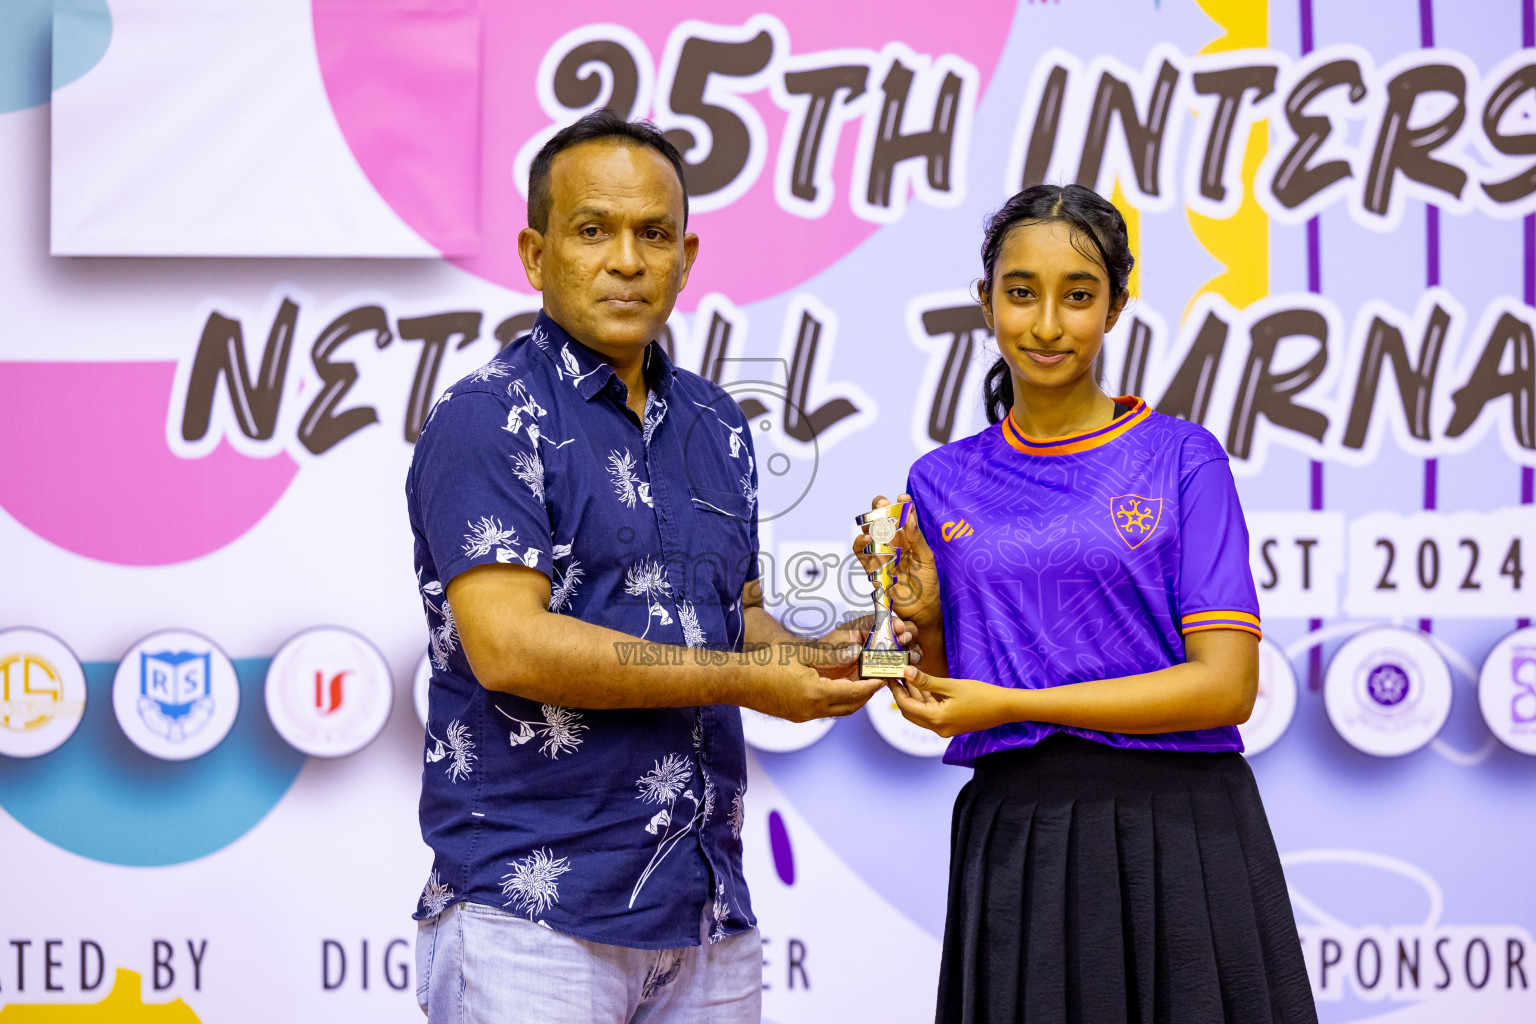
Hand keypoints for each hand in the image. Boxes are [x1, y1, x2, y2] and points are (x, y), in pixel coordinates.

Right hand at [747, 659, 885, 722]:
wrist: (738, 680)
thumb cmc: (766, 663)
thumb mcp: (801, 653)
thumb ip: (831, 654)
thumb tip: (856, 651)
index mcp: (816, 694)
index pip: (854, 693)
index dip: (871, 685)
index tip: (884, 677)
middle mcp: (812, 710)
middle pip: (850, 706)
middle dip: (866, 694)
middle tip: (876, 679)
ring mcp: (803, 716)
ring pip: (837, 710)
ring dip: (851, 698)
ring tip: (859, 681)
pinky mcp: (796, 715)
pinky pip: (824, 710)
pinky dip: (835, 699)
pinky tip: (835, 685)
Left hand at [802, 614, 915, 680]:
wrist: (820, 672)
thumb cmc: (824, 653)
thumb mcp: (830, 647)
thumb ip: (842, 649)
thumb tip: (856, 651)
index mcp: (865, 627)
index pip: (883, 619)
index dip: (894, 622)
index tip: (899, 628)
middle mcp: (876, 639)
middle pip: (900, 632)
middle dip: (908, 635)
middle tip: (905, 640)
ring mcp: (881, 655)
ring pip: (904, 650)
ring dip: (911, 652)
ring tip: (911, 657)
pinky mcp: (882, 671)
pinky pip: (899, 669)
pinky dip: (907, 669)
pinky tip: (910, 671)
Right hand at [853, 493, 941, 629]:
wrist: (921, 608)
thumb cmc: (927, 582)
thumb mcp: (926, 557)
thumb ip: (916, 537)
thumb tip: (909, 517)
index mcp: (906, 537)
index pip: (901, 516)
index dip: (900, 504)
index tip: (902, 497)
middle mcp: (892, 543)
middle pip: (880, 520)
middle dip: (879, 509)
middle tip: (882, 503)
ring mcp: (881, 554)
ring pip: (869, 533)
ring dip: (869, 524)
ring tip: (874, 521)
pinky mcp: (872, 568)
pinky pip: (862, 553)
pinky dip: (860, 544)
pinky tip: (866, 538)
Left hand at [890, 665, 1017, 737]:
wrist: (1005, 708)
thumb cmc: (982, 695)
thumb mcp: (951, 685)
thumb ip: (927, 681)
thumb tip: (907, 672)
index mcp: (936, 719)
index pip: (906, 706)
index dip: (896, 691)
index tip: (890, 676)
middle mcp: (938, 728)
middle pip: (910, 712)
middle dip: (902, 695)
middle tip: (895, 677)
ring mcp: (944, 729)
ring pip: (921, 713)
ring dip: (914, 698)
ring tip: (907, 678)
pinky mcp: (951, 725)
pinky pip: (931, 714)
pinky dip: (925, 702)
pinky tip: (923, 687)